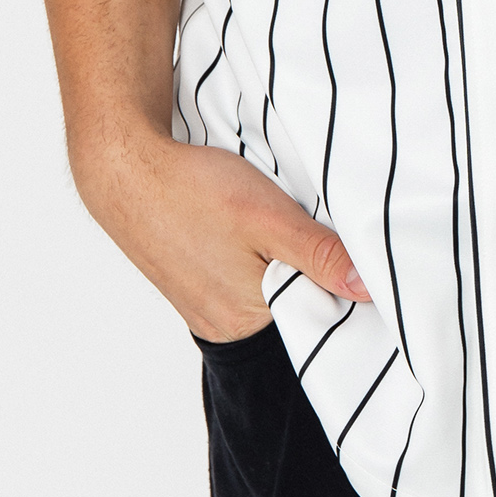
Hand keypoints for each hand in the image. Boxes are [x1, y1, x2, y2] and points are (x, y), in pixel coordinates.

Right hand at [74, 127, 368, 342]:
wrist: (126, 172)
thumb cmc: (194, 192)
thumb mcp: (269, 217)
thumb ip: (318, 255)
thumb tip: (369, 289)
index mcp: (247, 319)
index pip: (317, 316)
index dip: (341, 285)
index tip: (357, 255)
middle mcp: (225, 325)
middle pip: (293, 304)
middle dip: (312, 272)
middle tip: (316, 227)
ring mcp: (206, 307)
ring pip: (268, 290)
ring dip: (282, 262)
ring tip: (279, 225)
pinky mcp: (194, 286)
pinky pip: (241, 282)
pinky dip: (256, 258)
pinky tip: (251, 230)